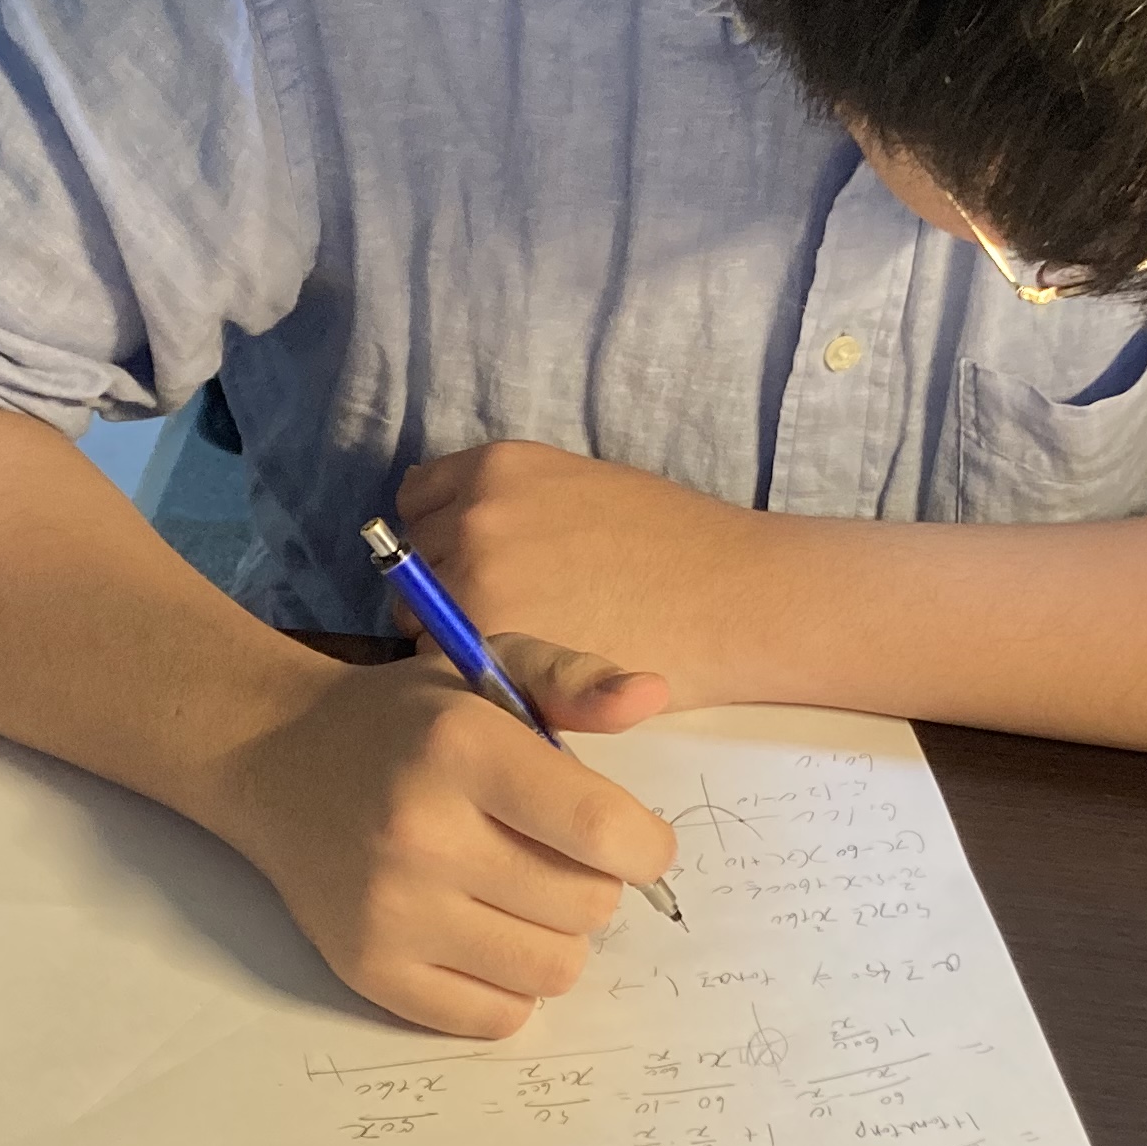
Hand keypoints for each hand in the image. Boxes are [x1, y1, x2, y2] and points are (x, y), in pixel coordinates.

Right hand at [208, 642, 676, 1038]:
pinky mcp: (368, 968)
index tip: (635, 840)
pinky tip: (483, 932)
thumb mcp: (487, 667)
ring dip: (556, 936)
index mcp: (462, 747)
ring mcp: (390, 911)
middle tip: (553, 854)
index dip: (646, 846)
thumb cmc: (405, 718)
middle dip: (594, 881)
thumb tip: (651, 696)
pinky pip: (497, 1017)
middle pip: (589, 907)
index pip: (602, 831)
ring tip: (519, 893)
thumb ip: (576, 680)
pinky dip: (510, 985)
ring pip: (554, 970)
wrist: (276, 757)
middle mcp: (422, 833)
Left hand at [398, 442, 776, 705]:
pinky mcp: (492, 647)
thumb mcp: (580, 486)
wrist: (735, 595)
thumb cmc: (674, 543)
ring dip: (450, 637)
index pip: (416, 502)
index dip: (443, 536)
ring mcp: (478, 582)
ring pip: (417, 622)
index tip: (476, 564)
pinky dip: (471, 678)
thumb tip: (455, 524)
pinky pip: (444, 668)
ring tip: (519, 647)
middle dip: (443, 589)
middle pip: (411, 564)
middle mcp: (474, 516)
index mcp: (497, 467)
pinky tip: (523, 673)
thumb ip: (513, 503)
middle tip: (507, 616)